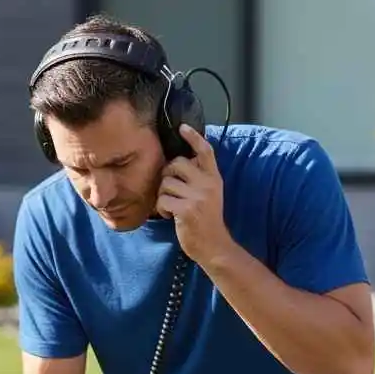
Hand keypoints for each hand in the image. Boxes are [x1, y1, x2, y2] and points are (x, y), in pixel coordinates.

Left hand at [155, 124, 234, 266]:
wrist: (213, 246)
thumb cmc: (206, 220)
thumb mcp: (210, 194)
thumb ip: (199, 178)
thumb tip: (177, 163)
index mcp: (214, 178)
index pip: (205, 151)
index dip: (193, 137)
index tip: (182, 128)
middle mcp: (207, 184)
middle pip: (176, 164)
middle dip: (167, 176)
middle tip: (170, 191)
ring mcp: (197, 196)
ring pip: (166, 182)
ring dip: (162, 195)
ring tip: (170, 206)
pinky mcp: (186, 210)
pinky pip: (162, 199)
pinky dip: (160, 208)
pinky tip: (168, 215)